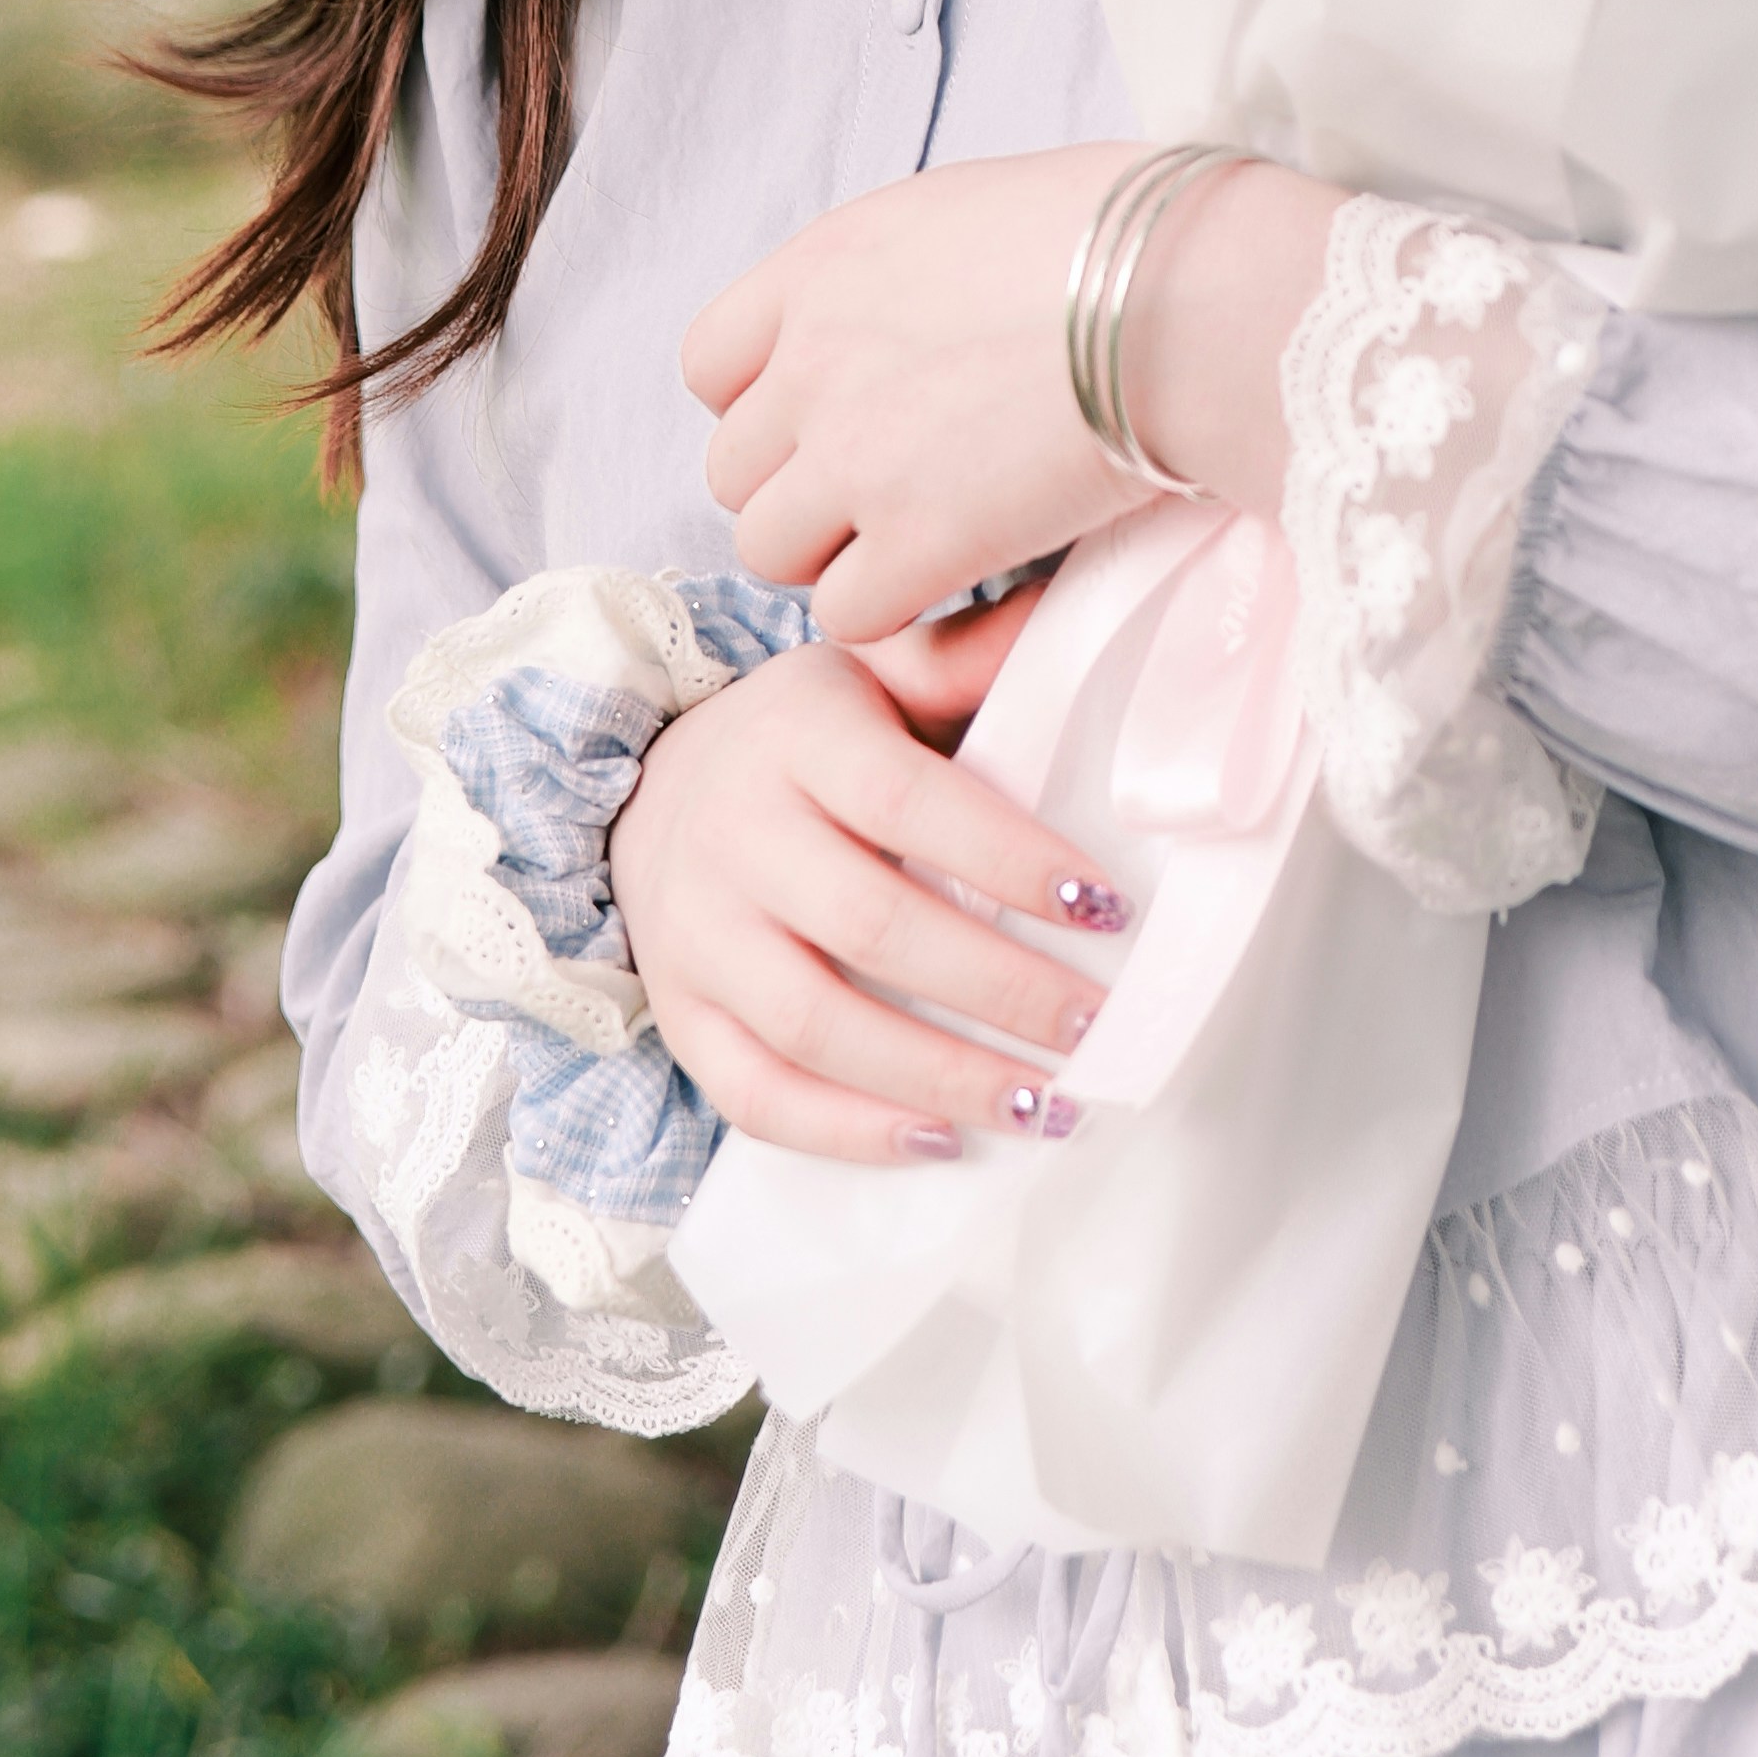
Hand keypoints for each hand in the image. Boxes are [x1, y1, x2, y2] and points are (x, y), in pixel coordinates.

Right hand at [603, 603, 1123, 1163]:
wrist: (651, 785)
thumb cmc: (804, 734)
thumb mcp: (871, 672)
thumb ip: (964, 657)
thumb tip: (1080, 613)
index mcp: (800, 737)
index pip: (913, 805)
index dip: (1012, 861)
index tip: (1106, 909)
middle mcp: (737, 835)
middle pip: (876, 927)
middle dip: (1000, 986)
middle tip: (1097, 1024)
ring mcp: (698, 934)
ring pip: (820, 1026)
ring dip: (942, 1075)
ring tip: (1047, 1105)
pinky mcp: (681, 1012)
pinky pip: (758, 1095)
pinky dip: (848, 1133)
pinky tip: (939, 1143)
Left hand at [684, 137, 1335, 643]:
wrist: (1190, 296)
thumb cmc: (1123, 231)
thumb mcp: (971, 207)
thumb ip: (900, 274)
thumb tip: (915, 311)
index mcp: (823, 266)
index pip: (709, 362)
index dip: (762, 402)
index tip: (825, 417)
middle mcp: (815, 361)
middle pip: (733, 469)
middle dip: (798, 487)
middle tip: (880, 491)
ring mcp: (857, 457)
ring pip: (768, 550)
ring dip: (830, 556)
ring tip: (912, 540)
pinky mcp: (920, 542)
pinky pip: (845, 612)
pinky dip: (889, 608)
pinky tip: (951, 577)